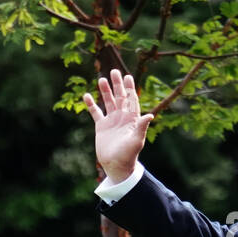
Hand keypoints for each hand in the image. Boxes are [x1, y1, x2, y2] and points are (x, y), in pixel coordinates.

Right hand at [83, 68, 153, 182]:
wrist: (116, 165)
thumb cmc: (128, 154)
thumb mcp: (136, 140)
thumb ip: (142, 127)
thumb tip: (150, 115)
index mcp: (132, 119)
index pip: (131, 100)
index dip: (130, 88)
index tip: (127, 76)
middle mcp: (122, 117)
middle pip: (120, 97)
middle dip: (118, 85)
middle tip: (115, 71)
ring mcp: (111, 121)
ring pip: (108, 102)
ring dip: (105, 91)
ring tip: (102, 79)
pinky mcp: (101, 126)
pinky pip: (96, 113)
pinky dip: (91, 104)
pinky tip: (86, 95)